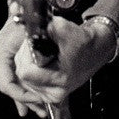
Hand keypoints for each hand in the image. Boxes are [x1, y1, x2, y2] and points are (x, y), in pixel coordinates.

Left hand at [0, 3, 118, 116]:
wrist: (96, 49)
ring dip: (27, 63)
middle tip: (35, 45)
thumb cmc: (84, 42)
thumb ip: (50, 27)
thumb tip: (34, 24)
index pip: (25, 71)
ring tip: (40, 53)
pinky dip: (31, 69)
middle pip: (22, 75)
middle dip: (25, 57)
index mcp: (59, 80)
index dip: (26, 54)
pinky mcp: (49, 92)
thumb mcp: (68, 30)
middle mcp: (55, 91)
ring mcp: (52, 94)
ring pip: (24, 78)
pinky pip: (29, 82)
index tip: (32, 43)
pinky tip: (40, 62)